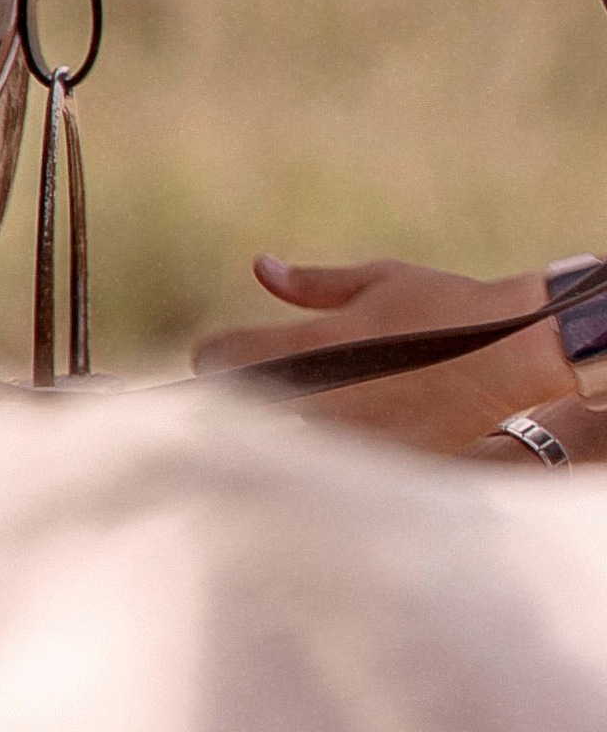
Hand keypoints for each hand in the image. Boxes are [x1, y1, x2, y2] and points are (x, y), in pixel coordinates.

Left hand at [191, 253, 573, 453]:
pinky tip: (336, 435)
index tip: (218, 354)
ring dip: (279, 428)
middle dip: (236, 398)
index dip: (215, 355)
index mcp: (317, 345)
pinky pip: (339, 464)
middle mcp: (330, 394)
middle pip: (246, 408)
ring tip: (286, 411)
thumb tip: (262, 268)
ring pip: (289, 441)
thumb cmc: (445, 305)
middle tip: (242, 388)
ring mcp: (359, 434)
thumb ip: (313, 284)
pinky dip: (329, 452)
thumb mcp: (378, 280)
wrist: (516, 352)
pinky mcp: (390, 461)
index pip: (226, 359)